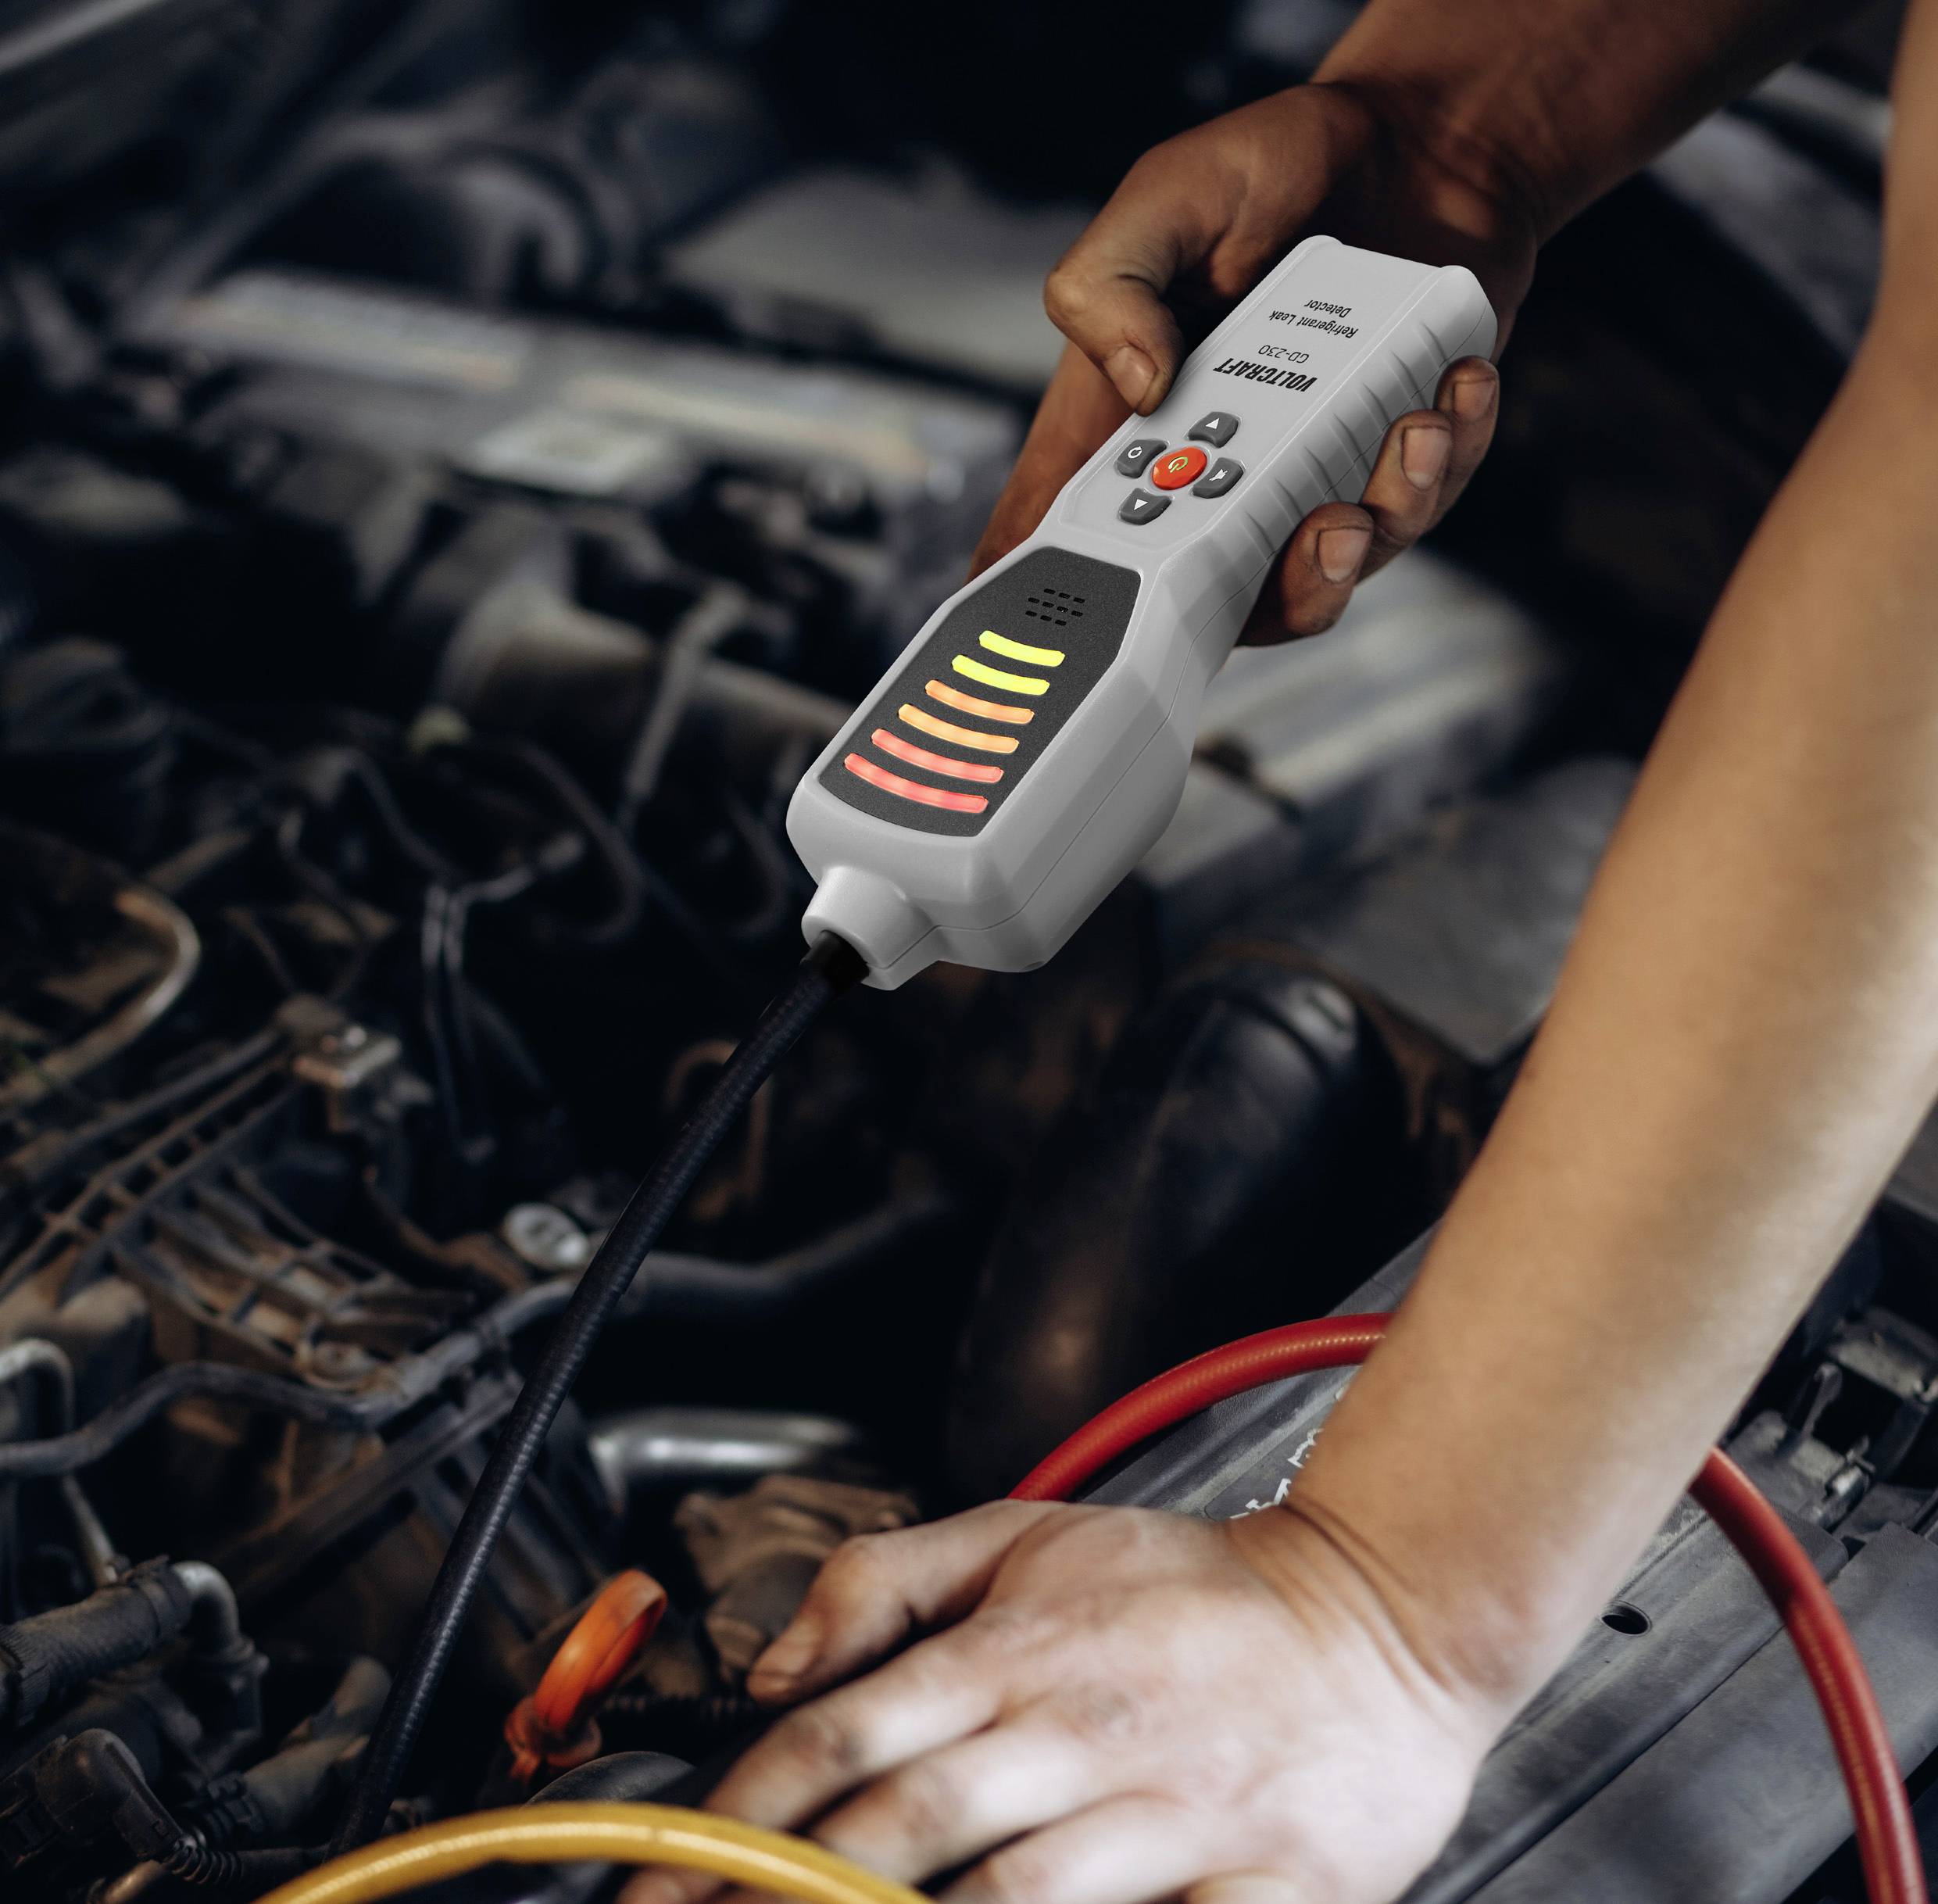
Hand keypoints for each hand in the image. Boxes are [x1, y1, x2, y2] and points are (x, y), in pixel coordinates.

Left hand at [620, 1500, 1504, 1903]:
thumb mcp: (1033, 1535)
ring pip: (1015, 1900)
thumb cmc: (1194, 1587)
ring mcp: (1173, 1815)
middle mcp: (1083, 1729)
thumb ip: (891, 1579)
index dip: (747, 1809)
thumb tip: (779, 1663)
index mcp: (1021, 1646)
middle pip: (907, 1823)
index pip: (849, 1728)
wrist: (1383, 1614)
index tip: (672, 1874)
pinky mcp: (1262, 1887)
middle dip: (789, 1891)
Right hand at [973, 82, 1539, 641]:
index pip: (1068, 540)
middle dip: (1279, 588)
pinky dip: (1449, 460)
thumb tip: (1143, 388)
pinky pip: (1419, 510)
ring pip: (1331, 576)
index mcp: (1127, 426)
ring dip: (1385, 519)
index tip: (1103, 621)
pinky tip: (1456, 388)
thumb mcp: (1163, 198)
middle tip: (1327, 524)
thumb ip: (1112, 284)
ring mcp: (1303, 481)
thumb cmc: (1268, 169)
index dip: (1067, 606)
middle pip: (1213, 600)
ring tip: (1414, 430)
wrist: (1414, 145)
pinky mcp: (1387, 469)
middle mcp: (1213, 473)